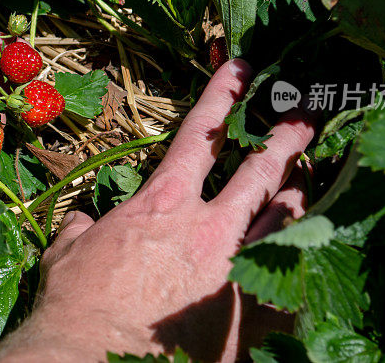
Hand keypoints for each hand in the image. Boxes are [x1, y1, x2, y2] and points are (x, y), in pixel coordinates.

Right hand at [0, 60, 314, 361]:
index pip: (200, 133)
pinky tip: (315, 242)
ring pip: (287, 217)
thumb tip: (82, 224)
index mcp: (164, 204)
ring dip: (303, 189)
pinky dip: (304, 251)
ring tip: (316, 171)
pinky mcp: (253, 315)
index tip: (245, 69)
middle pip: (262, 169)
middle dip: (289, 135)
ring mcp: (237, 270)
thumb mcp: (68, 254)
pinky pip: (292, 273)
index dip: (224, 94)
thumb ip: (82, 230)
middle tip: (310, 112)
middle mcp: (210, 228)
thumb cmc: (76, 306)